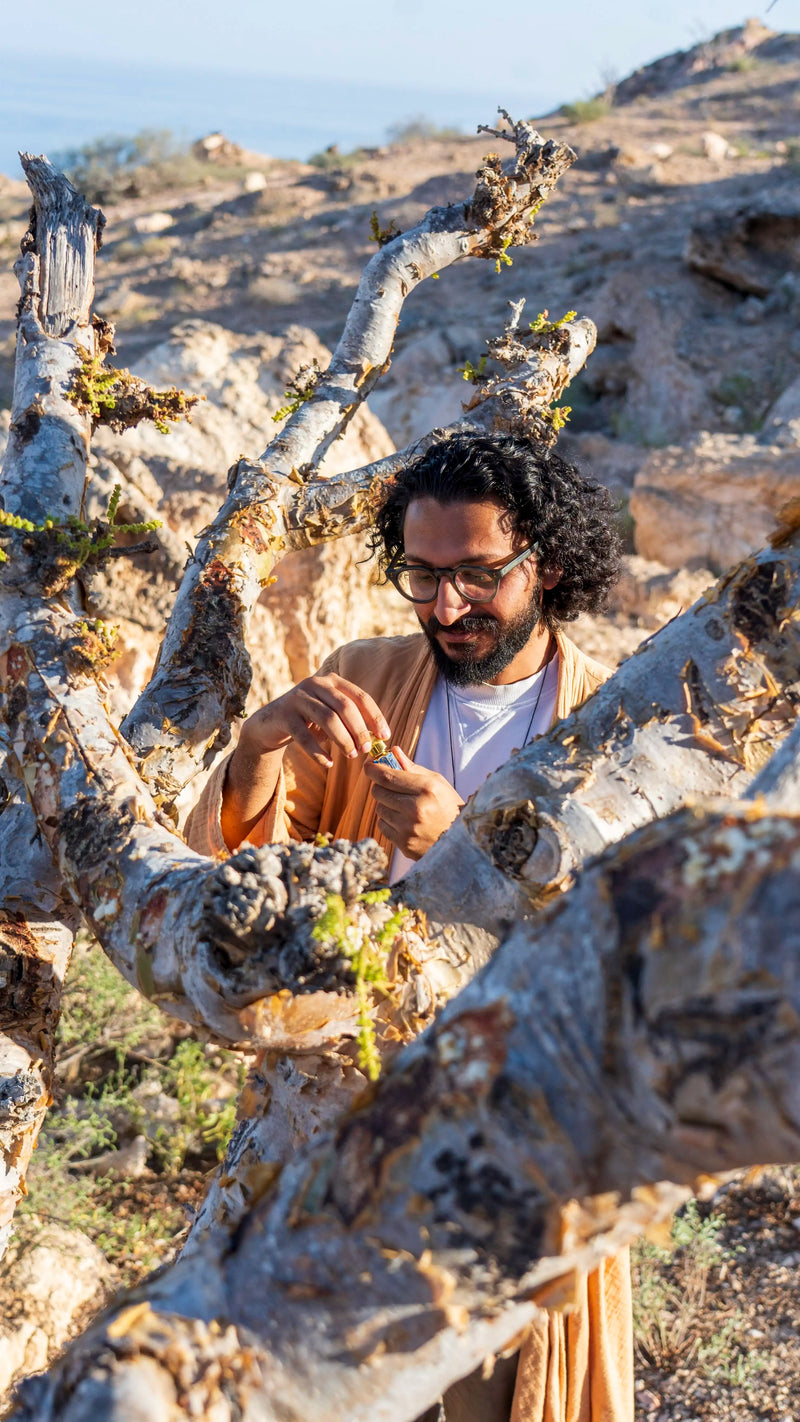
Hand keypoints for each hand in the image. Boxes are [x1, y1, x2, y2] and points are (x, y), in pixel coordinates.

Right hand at [221, 675, 389, 851]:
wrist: (270, 724)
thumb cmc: (308, 721)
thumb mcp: (331, 716)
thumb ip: (351, 721)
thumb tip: (377, 739)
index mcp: (332, 682)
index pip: (360, 697)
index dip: (375, 717)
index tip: (385, 736)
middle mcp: (315, 684)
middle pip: (345, 707)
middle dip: (359, 730)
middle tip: (366, 750)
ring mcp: (298, 697)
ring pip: (328, 719)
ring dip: (343, 740)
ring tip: (351, 755)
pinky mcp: (284, 714)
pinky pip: (305, 736)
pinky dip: (319, 753)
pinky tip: (328, 764)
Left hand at [364, 747, 463, 859]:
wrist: (462, 839)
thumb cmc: (449, 806)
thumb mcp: (437, 782)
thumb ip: (413, 767)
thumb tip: (393, 751)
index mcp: (427, 789)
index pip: (388, 777)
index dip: (373, 769)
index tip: (368, 765)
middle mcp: (416, 809)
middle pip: (379, 792)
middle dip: (381, 786)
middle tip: (391, 786)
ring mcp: (409, 829)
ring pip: (379, 809)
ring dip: (386, 805)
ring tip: (404, 807)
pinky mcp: (404, 844)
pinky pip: (382, 826)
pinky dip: (389, 822)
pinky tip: (405, 822)